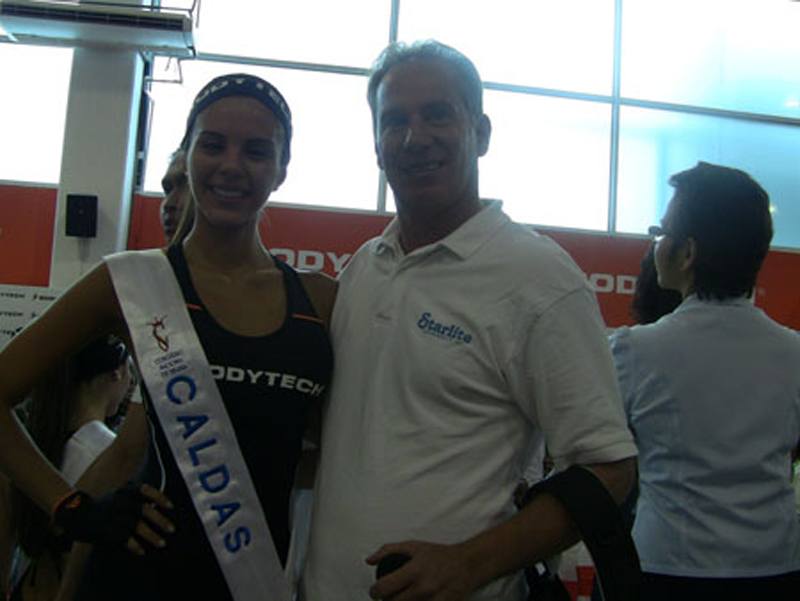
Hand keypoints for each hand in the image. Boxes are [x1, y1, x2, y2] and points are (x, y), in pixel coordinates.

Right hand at [53, 483, 173, 554]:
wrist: (76, 513)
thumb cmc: (105, 504)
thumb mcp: (119, 493)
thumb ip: (137, 495)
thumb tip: (162, 503)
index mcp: (125, 491)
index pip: (145, 489)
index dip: (159, 497)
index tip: (171, 507)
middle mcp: (119, 501)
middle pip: (143, 509)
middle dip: (160, 520)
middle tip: (172, 530)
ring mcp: (111, 515)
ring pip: (135, 526)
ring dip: (151, 536)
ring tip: (162, 544)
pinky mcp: (103, 530)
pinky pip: (122, 538)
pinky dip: (133, 545)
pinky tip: (142, 551)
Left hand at [367, 540, 474, 600]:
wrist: (467, 565)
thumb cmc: (439, 555)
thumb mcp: (413, 546)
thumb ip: (388, 551)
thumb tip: (369, 560)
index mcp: (414, 572)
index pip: (383, 589)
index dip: (374, 593)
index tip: (375, 592)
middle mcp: (422, 589)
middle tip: (388, 596)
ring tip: (401, 597)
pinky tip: (414, 600)